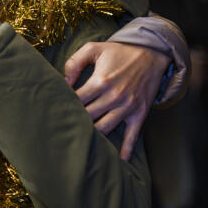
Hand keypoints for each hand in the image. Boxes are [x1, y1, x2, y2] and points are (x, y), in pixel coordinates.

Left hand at [63, 41, 170, 159]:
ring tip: (79, 140)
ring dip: (93, 135)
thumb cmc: (119, 52)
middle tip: (62, 126)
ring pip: (105, 128)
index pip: (76, 100)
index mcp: (100, 81)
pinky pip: (133, 134)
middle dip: (75, 121)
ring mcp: (128, 107)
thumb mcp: (93, 48)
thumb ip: (74, 62)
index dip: (64, 105)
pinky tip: (119, 159)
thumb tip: (64, 81)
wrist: (152, 54)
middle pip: (88, 116)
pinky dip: (126, 148)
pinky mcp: (140, 113)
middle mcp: (114, 96)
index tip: (56, 109)